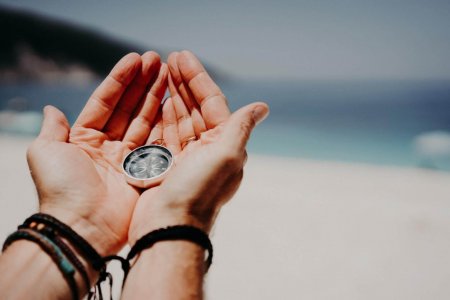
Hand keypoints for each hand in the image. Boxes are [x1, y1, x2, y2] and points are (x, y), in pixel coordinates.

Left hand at [26, 52, 167, 254]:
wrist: (82, 226)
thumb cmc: (61, 188)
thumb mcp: (45, 152)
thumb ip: (52, 129)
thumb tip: (50, 109)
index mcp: (83, 139)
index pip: (104, 102)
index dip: (119, 79)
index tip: (135, 59)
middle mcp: (106, 146)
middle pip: (127, 107)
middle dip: (141, 82)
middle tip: (157, 59)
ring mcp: (127, 159)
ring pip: (143, 120)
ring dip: (154, 95)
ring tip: (167, 72)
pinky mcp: (143, 172)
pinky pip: (154, 141)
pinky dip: (163, 122)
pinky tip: (171, 101)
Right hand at [128, 51, 268, 242]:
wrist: (169, 229)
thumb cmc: (198, 192)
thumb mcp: (227, 155)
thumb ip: (241, 127)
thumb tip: (263, 107)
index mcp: (224, 145)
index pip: (213, 103)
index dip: (198, 79)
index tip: (182, 56)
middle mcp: (208, 150)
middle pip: (196, 109)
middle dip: (183, 83)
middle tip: (170, 58)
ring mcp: (186, 158)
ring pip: (180, 120)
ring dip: (172, 96)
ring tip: (160, 72)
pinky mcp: (166, 167)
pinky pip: (164, 135)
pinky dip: (160, 117)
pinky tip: (156, 101)